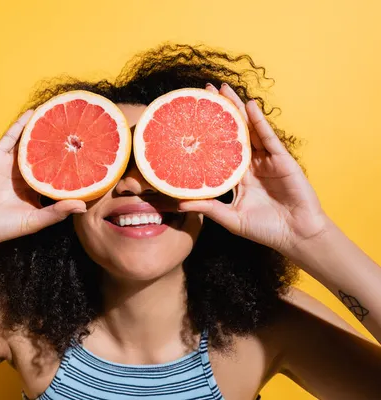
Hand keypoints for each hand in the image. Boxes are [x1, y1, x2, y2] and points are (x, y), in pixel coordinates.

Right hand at [0, 111, 86, 249]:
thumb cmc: (4, 227)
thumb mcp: (35, 221)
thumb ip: (57, 212)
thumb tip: (83, 206)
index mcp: (35, 189)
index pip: (55, 172)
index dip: (69, 164)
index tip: (88, 153)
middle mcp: (24, 175)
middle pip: (44, 154)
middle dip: (58, 142)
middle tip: (77, 128)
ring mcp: (10, 164)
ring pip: (29, 142)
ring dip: (41, 129)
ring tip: (58, 114)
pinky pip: (10, 137)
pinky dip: (21, 124)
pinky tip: (33, 113)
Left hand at [178, 83, 329, 256]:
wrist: (296, 236)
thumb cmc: (265, 230)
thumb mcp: (231, 219)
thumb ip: (208, 208)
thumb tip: (179, 204)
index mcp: (237, 177)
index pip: (218, 150)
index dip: (206, 133)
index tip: (190, 118)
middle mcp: (250, 165)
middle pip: (232, 133)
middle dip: (220, 111)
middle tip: (205, 91)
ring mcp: (266, 160)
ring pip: (249, 130)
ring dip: (237, 109)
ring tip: (223, 89)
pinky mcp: (281, 160)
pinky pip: (268, 137)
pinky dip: (259, 121)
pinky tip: (250, 106)